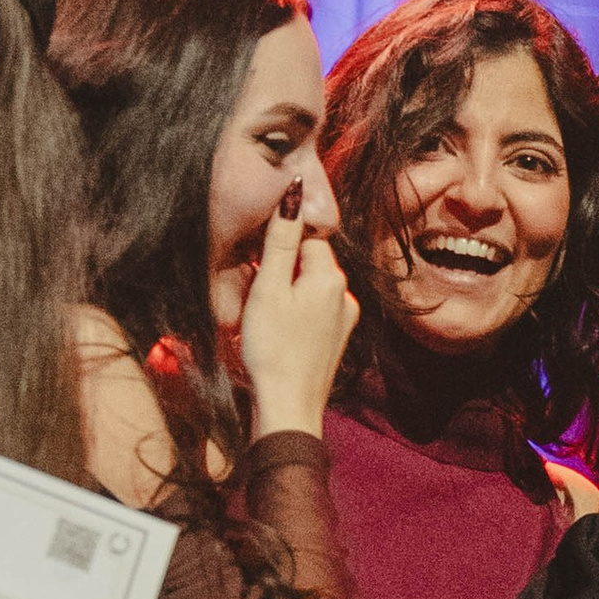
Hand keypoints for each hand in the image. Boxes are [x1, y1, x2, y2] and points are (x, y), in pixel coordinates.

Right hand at [236, 191, 359, 439]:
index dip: (276, 247)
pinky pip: (312, 312)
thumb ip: (280, 239)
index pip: (305, 238)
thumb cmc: (272, 348)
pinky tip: (273, 333)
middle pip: (307, 264)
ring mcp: (343, 321)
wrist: (287, 408)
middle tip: (253, 294)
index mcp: (332, 278)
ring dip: (284, 293)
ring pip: (308, 289)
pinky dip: (292, 315)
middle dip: (279, 271)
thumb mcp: (269, 288)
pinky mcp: (335, 342)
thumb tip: (295, 190)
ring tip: (260, 317)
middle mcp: (345, 296)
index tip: (254, 265)